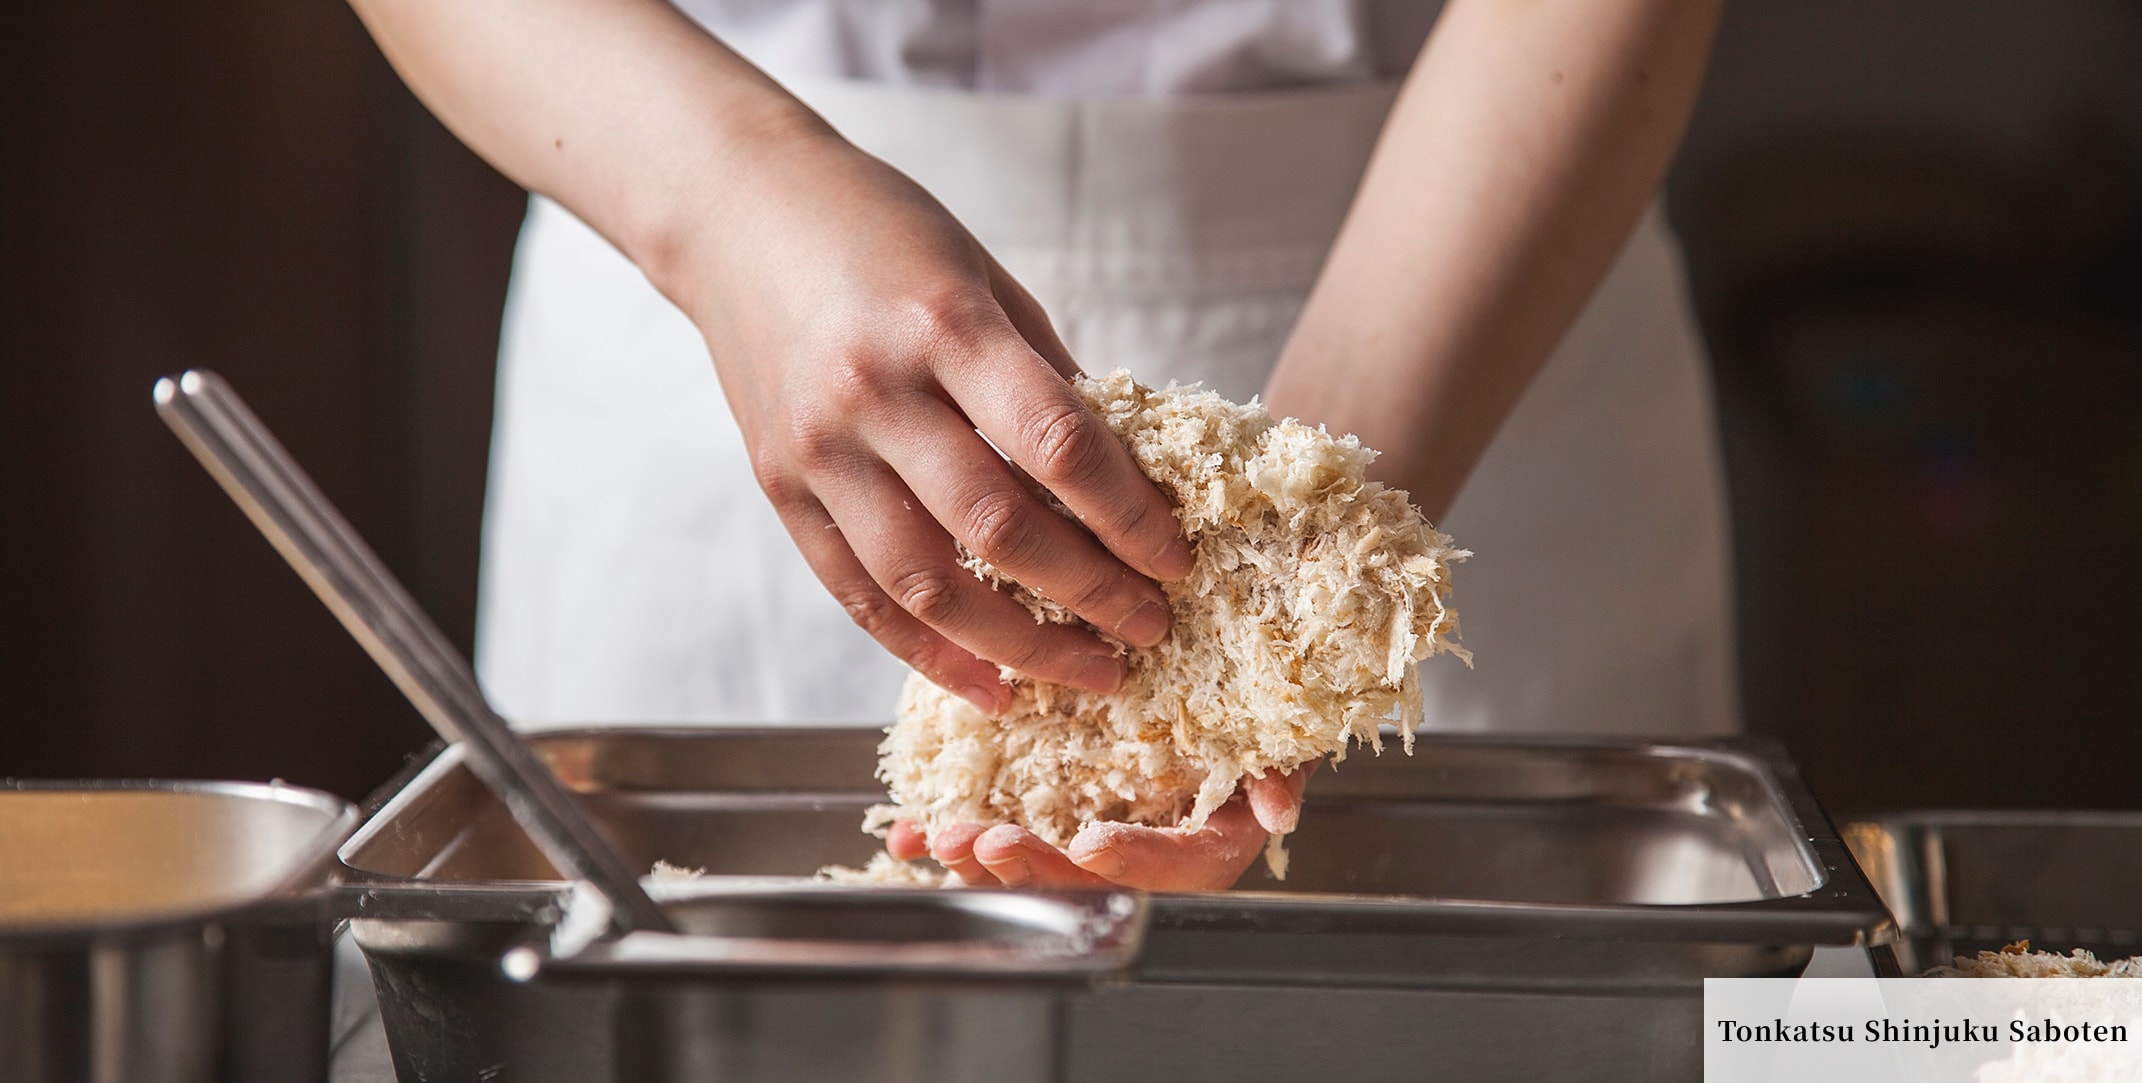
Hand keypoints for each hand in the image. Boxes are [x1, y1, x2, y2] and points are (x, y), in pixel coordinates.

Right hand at [677, 124, 1194, 714]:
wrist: (736, 211)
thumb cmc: (878, 231)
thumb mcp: (983, 277)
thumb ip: (1045, 378)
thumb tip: (1123, 479)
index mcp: (942, 325)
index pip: (1058, 445)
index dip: (1129, 516)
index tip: (1176, 559)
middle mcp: (875, 393)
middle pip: (999, 527)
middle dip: (1090, 593)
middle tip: (1149, 627)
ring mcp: (819, 449)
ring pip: (927, 584)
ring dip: (1018, 646)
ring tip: (1086, 671)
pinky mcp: (781, 488)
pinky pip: (859, 594)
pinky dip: (928, 652)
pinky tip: (991, 685)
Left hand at [885, 762, 1317, 891]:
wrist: (1228, 695)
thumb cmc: (1256, 721)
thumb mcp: (1280, 737)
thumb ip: (1282, 771)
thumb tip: (1276, 809)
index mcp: (1203, 847)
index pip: (1173, 868)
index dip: (1132, 860)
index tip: (1090, 842)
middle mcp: (1145, 857)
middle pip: (1090, 884)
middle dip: (1034, 872)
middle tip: (984, 844)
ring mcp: (1089, 843)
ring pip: (1035, 872)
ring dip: (983, 863)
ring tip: (939, 838)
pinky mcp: (1046, 819)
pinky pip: (997, 844)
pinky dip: (952, 841)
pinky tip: (909, 832)